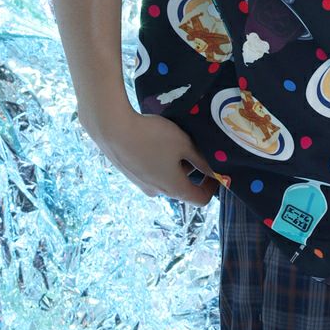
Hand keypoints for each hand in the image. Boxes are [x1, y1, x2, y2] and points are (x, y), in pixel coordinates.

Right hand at [81, 106, 219, 206]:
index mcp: (174, 188)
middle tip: (194, 144)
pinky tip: (156, 139)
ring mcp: (141, 184)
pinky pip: (152, 170)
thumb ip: (202, 159)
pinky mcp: (130, 174)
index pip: (200, 199)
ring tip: (174, 138)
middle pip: (183, 186)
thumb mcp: (184, 144)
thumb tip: (216, 171)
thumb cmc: (153, 136)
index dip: (212, 186)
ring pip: (167, 177)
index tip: (216, 168)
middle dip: (192, 168)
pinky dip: (159, 159)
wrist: (113, 129)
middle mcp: (157, 192)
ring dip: (175, 162)